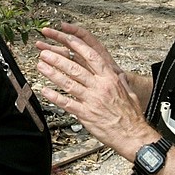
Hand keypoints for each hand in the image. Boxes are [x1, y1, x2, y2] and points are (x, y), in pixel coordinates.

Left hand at [35, 23, 155, 159]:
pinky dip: (54, 97)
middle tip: (46, 53)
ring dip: (53, 73)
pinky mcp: (85, 114)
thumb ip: (121, 83)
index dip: (78, 46)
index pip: (91, 57)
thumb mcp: (129, 93)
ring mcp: (91, 100)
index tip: (66, 39)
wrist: (132, 135)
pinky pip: (67, 103)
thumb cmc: (131, 117)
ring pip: (68, 83)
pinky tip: (45, 91)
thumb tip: (118, 75)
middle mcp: (100, 87)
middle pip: (75, 68)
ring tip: (41, 66)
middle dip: (58, 59)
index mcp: (110, 79)